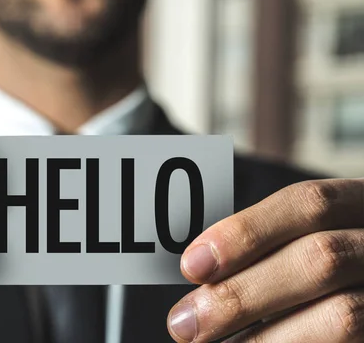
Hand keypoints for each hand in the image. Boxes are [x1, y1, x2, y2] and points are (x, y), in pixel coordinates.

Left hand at [167, 179, 363, 341]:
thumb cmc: (336, 268)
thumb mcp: (315, 239)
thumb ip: (272, 247)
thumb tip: (200, 269)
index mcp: (362, 206)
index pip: (309, 204)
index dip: (246, 232)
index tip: (192, 264)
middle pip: (319, 259)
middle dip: (242, 294)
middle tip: (185, 323)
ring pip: (343, 315)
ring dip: (264, 337)